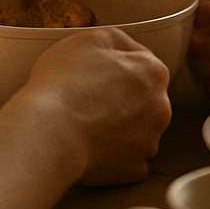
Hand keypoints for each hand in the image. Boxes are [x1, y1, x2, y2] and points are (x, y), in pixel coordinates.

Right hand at [21, 29, 171, 185]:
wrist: (49, 132)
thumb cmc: (65, 83)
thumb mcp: (90, 38)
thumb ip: (119, 40)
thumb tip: (127, 51)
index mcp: (153, 73)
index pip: (141, 63)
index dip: (115, 65)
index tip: (95, 72)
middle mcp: (160, 108)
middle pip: (144, 98)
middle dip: (122, 97)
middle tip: (89, 97)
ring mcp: (148, 142)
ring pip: (137, 129)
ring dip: (119, 126)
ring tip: (86, 122)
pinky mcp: (133, 170)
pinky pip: (126, 157)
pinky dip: (112, 153)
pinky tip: (90, 144)